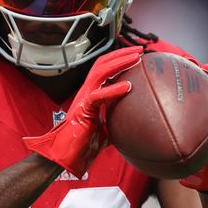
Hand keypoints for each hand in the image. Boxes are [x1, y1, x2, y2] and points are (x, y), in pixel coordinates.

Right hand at [23, 47, 142, 176]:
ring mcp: (83, 99)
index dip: (119, 59)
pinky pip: (98, 96)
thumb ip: (116, 122)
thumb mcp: (106, 131)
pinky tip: (128, 86)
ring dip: (119, 63)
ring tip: (136, 59)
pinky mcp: (83, 110)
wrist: (66, 157)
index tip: (137, 56)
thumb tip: (133, 126)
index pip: (104, 69)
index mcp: (91, 94)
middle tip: (140, 50)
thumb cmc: (83, 146)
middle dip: (121, 54)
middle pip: (102, 64)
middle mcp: (86, 92)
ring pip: (100, 72)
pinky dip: (113, 90)